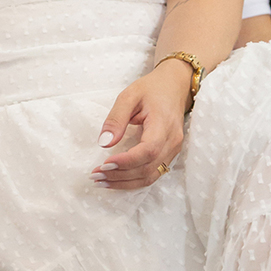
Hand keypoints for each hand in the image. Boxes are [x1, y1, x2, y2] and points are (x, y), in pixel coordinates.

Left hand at [92, 62, 189, 190]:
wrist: (175, 87)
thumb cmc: (152, 89)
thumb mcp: (129, 96)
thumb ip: (116, 118)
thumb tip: (104, 143)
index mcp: (163, 124)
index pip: (148, 150)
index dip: (126, 161)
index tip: (104, 163)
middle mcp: (172, 141)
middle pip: (148, 168)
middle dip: (120, 175)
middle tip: (95, 175)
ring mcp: (173, 150)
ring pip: (150, 176)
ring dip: (125, 182)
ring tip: (101, 181)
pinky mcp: (169, 155)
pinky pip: (152, 174)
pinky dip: (133, 181)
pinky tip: (115, 180)